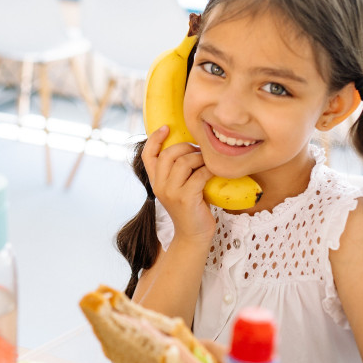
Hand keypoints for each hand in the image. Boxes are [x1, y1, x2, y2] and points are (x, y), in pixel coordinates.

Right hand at [141, 126, 214, 244]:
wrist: (193, 234)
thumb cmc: (190, 206)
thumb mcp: (177, 186)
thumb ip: (177, 170)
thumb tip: (191, 145)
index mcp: (155, 180)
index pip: (147, 154)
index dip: (155, 138)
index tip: (166, 127)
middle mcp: (159, 186)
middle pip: (168, 154)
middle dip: (186, 147)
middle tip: (199, 151)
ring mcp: (171, 193)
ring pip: (184, 162)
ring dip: (200, 158)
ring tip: (207, 162)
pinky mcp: (186, 199)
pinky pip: (199, 175)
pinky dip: (209, 170)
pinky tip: (214, 173)